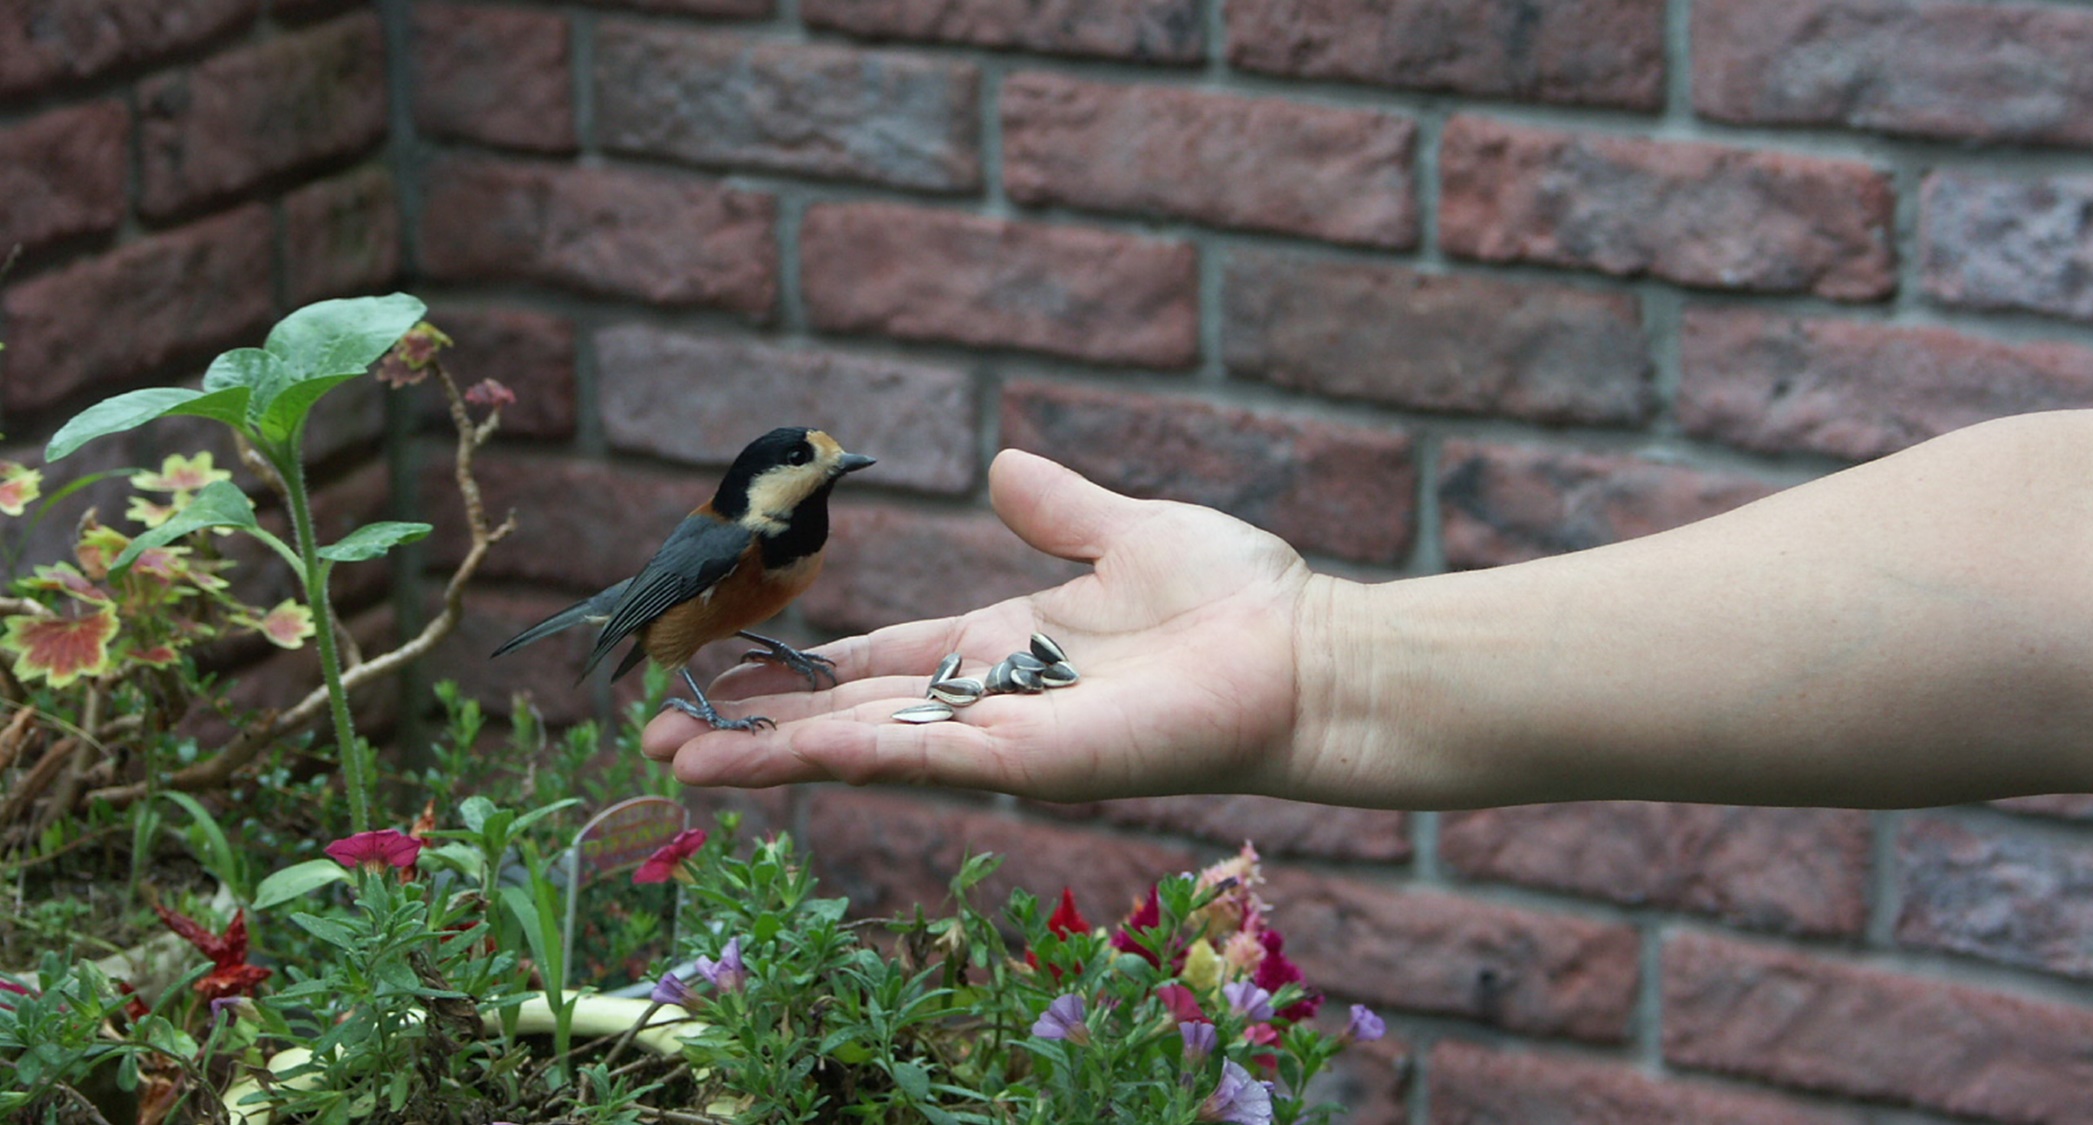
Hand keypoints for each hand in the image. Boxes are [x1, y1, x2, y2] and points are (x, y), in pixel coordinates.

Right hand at [641, 449, 1317, 801]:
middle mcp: (993, 702)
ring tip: (677, 763)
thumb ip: (1057, 509)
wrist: (1306, 654)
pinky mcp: (1038, 764)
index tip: (722, 678)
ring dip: (774, 758)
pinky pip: (929, 757)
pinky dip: (853, 755)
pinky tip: (781, 755)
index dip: (799, 675)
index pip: (879, 664)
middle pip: (850, 718)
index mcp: (1004, 648)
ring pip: (867, 748)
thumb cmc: (1233, 600)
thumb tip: (1003, 466)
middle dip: (756, 733)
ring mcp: (1009, 740)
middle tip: (660, 739)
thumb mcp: (1123, 532)